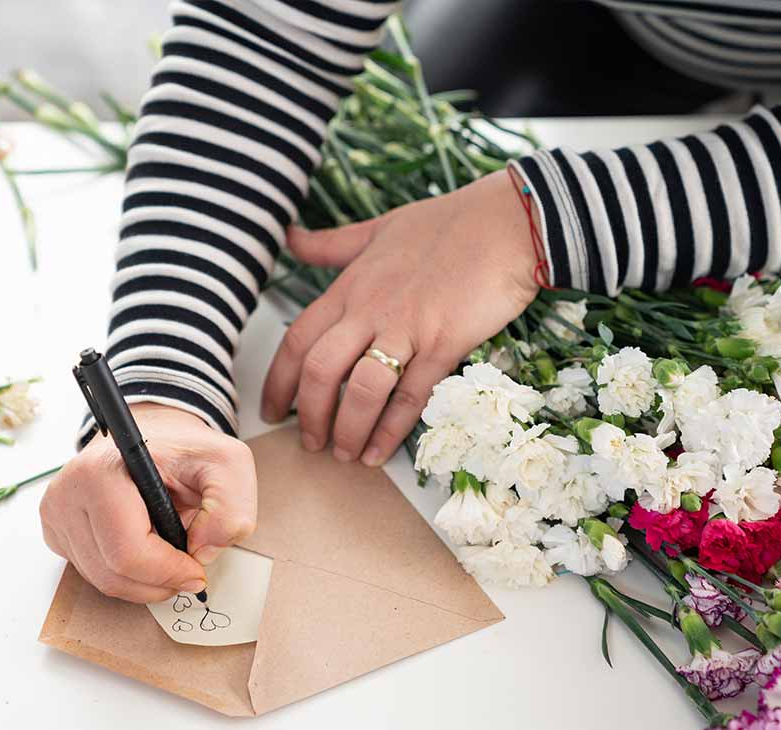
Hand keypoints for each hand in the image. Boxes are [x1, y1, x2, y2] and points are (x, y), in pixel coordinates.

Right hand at [40, 403, 257, 602]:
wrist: (153, 436)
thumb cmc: (185, 450)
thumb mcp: (228, 465)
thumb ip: (231, 509)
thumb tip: (203, 552)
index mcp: (101, 471)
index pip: (127, 552)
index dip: (168, 573)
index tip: (196, 571)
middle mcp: (68, 492)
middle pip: (112, 574)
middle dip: (159, 582)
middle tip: (186, 569)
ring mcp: (55, 513)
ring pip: (102, 580)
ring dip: (144, 581)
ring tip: (168, 554)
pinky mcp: (55, 529)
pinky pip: (92, 573)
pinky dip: (124, 573)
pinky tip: (144, 548)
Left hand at [261, 169, 539, 465]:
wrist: (508, 223)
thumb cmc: (448, 224)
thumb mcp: (379, 228)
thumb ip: (332, 244)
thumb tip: (290, 238)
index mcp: (350, 287)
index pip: (296, 340)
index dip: (277, 381)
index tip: (271, 410)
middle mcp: (369, 310)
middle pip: (318, 371)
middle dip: (307, 415)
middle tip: (308, 443)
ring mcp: (406, 328)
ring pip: (359, 390)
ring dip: (345, 430)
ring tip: (343, 455)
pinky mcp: (444, 343)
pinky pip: (409, 396)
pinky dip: (390, 431)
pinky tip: (378, 453)